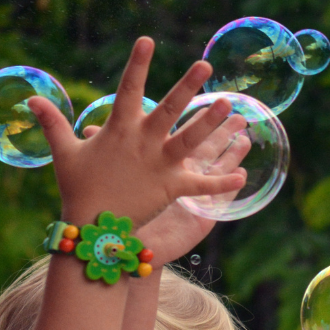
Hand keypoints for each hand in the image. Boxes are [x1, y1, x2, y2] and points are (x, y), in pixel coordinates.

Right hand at [28, 37, 245, 226]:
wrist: (92, 228)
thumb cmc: (78, 188)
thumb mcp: (65, 153)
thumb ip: (52, 124)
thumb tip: (31, 100)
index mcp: (120, 130)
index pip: (129, 89)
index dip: (138, 64)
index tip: (147, 40)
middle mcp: (143, 144)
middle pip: (169, 110)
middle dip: (187, 86)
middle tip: (206, 65)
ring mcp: (159, 166)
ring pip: (190, 141)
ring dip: (210, 123)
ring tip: (230, 105)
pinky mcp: (171, 189)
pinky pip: (201, 186)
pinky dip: (222, 183)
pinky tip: (243, 175)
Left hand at [98, 113, 249, 263]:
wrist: (119, 242)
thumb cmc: (110, 206)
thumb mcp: (98, 173)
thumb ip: (98, 147)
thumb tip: (88, 126)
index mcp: (151, 154)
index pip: (166, 122)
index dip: (178, 102)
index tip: (189, 87)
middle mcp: (171, 167)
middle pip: (195, 137)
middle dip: (209, 118)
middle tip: (225, 101)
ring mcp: (184, 188)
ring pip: (209, 161)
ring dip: (223, 144)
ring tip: (240, 125)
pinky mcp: (193, 211)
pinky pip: (211, 198)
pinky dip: (225, 187)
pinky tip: (241, 175)